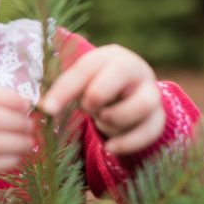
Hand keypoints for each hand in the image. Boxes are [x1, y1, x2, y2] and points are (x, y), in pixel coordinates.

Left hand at [38, 45, 164, 155]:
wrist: (130, 93)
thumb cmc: (97, 86)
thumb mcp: (80, 83)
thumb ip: (63, 92)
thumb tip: (45, 109)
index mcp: (109, 56)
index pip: (85, 69)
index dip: (65, 90)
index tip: (48, 109)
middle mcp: (135, 68)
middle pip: (121, 72)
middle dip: (97, 95)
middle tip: (87, 109)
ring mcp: (151, 92)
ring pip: (143, 103)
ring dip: (116, 118)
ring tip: (103, 121)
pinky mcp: (159, 116)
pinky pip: (151, 131)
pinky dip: (129, 142)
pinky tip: (110, 147)